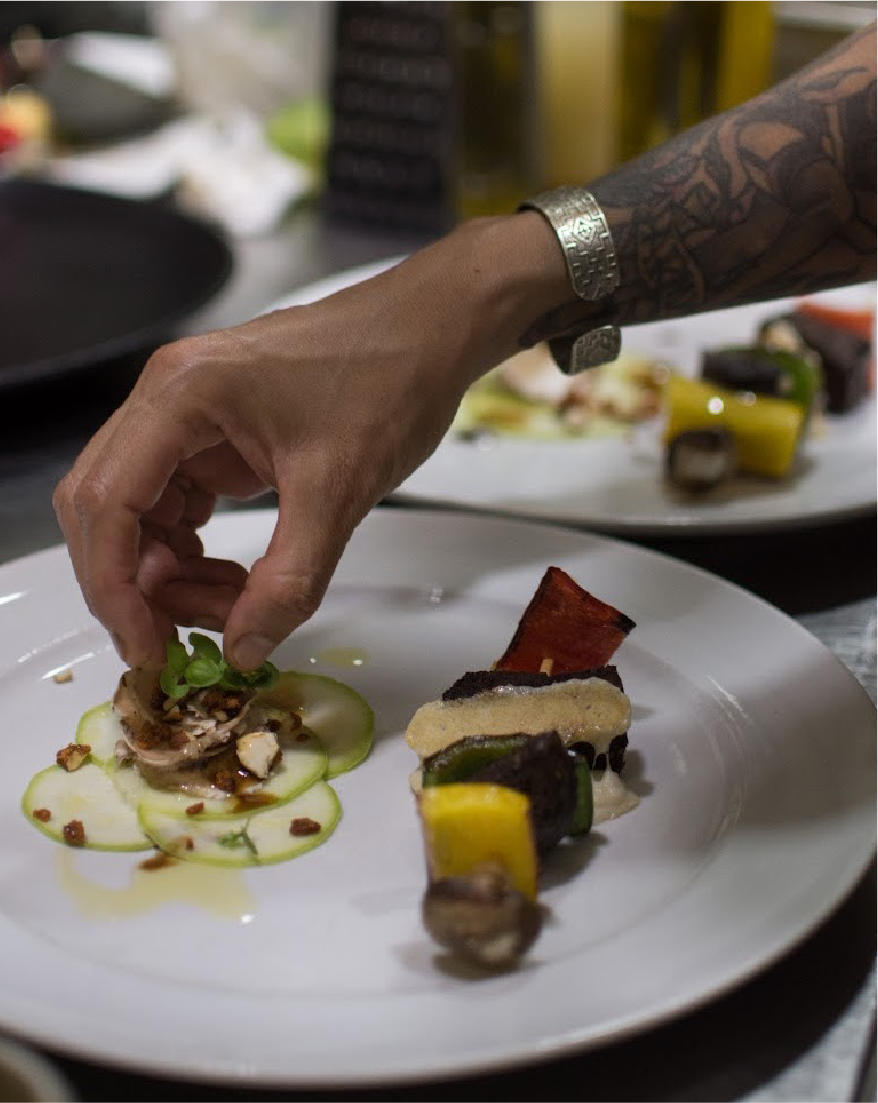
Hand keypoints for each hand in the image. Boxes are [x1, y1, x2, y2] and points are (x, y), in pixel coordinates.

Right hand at [53, 215, 568, 670]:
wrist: (432, 330)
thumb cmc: (390, 378)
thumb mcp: (339, 491)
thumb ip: (289, 579)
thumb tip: (244, 648)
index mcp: (182, 395)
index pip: (107, 502)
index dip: (113, 588)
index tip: (147, 650)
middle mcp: (169, 398)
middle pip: (107, 508)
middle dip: (135, 585)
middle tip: (183, 643)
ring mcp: (190, 414)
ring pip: (140, 512)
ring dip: (170, 573)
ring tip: (233, 607)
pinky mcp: (217, 431)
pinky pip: (178, 503)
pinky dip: (194, 551)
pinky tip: (236, 581)